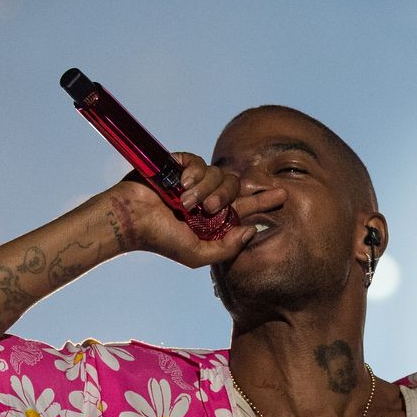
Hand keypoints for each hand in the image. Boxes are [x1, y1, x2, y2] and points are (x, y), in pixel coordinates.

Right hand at [108, 152, 286, 267]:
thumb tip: (253, 229)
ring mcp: (193, 179)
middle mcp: (206, 196)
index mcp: (213, 217)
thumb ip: (228, 248)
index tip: (284, 195)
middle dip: (225, 197)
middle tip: (208, 210)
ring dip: (204, 189)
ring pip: (218, 173)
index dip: (263, 199)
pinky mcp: (179, 164)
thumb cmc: (162, 240)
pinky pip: (199, 161)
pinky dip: (193, 173)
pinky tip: (181, 185)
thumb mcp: (199, 254)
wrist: (132, 220)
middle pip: (234, 185)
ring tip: (185, 203)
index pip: (244, 205)